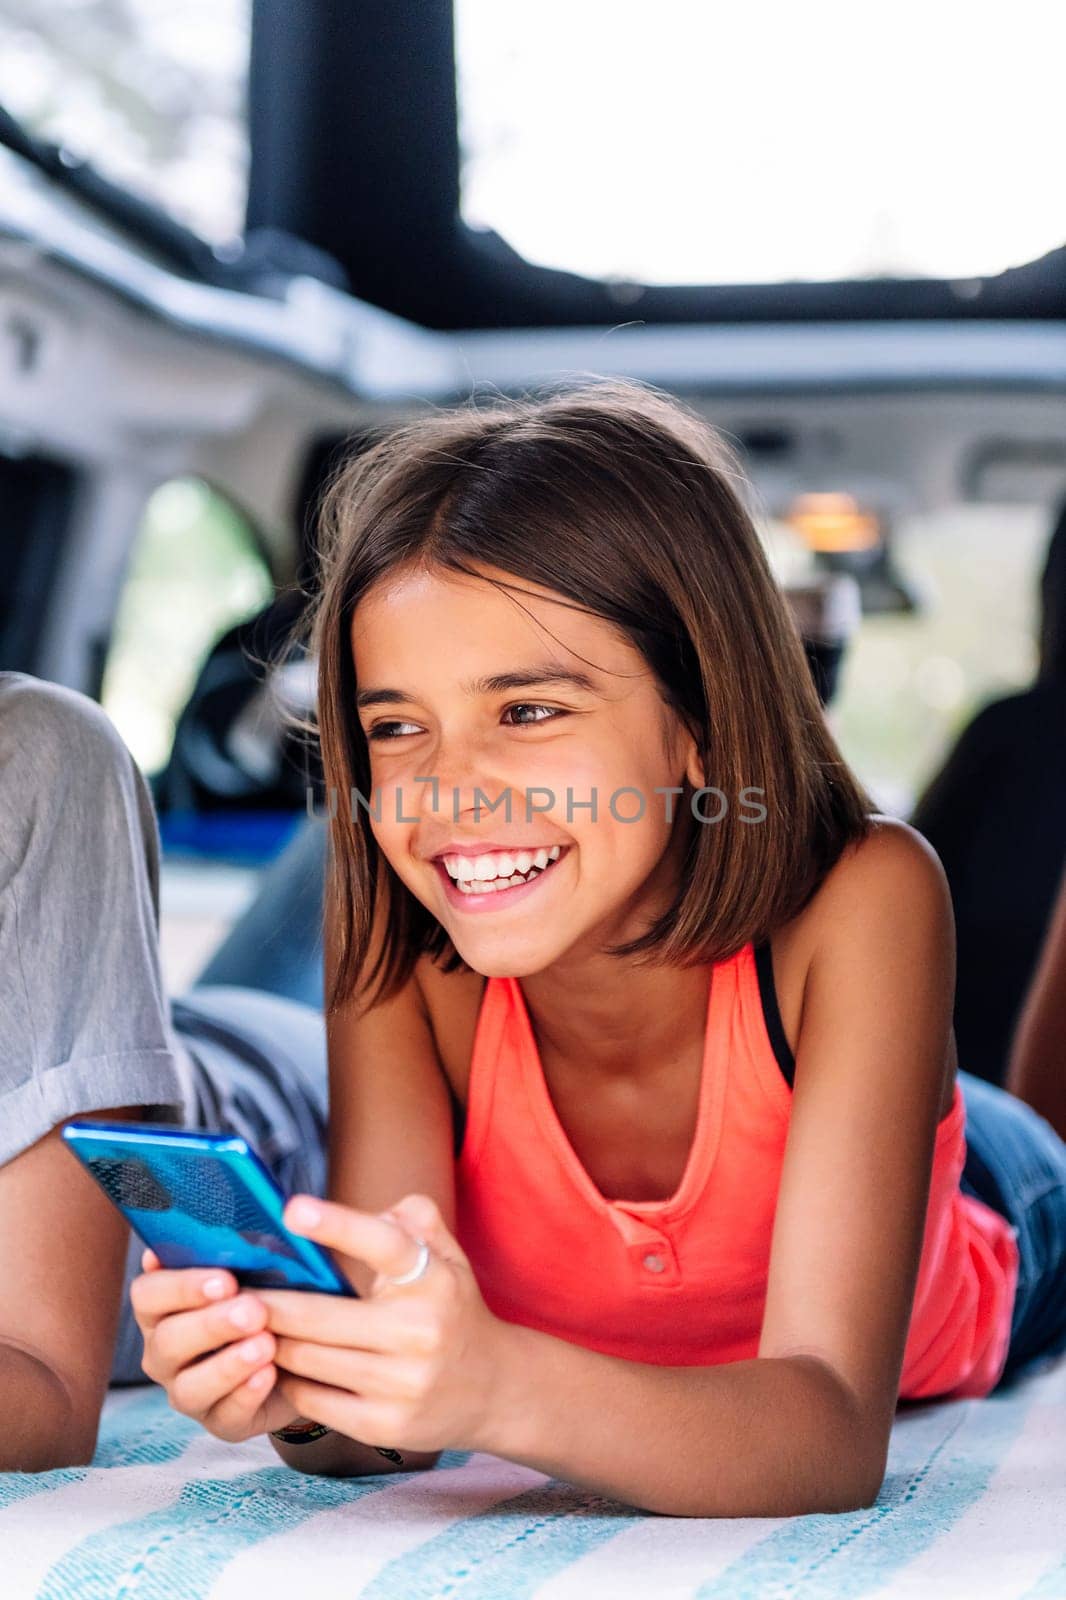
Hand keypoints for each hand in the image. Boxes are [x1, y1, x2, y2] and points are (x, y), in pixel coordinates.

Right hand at [130, 1249, 300, 1441]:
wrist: (307, 1350)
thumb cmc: (272, 1296)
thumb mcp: (259, 1270)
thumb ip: (238, 1250)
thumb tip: (230, 1221)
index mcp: (164, 1307)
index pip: (149, 1294)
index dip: (181, 1287)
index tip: (223, 1278)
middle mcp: (165, 1352)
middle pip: (168, 1340)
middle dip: (211, 1324)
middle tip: (252, 1309)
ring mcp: (189, 1392)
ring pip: (189, 1386)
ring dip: (228, 1364)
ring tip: (266, 1344)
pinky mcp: (222, 1423)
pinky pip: (226, 1416)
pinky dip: (247, 1394)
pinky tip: (270, 1374)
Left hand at [258, 1193, 508, 1453]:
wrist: (493, 1387)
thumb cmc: (451, 1306)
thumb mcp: (446, 1254)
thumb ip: (411, 1217)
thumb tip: (365, 1214)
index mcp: (432, 1278)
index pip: (382, 1244)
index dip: (336, 1225)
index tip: (291, 1209)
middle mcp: (419, 1331)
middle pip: (318, 1315)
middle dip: (266, 1304)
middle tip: (230, 1293)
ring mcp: (401, 1383)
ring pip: (306, 1359)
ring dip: (270, 1343)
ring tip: (243, 1329)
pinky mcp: (383, 1425)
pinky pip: (312, 1399)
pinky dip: (288, 1380)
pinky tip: (276, 1366)